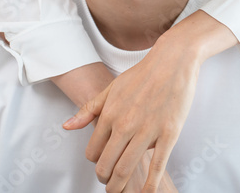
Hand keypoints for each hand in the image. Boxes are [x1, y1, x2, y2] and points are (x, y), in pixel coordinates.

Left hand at [63, 10, 237, 192]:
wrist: (172, 60)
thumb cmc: (142, 74)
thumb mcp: (110, 89)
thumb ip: (88, 110)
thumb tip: (66, 127)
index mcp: (109, 114)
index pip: (93, 152)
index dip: (96, 163)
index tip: (103, 165)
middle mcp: (125, 125)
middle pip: (106, 165)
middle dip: (106, 180)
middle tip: (110, 184)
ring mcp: (147, 130)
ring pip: (126, 170)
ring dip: (120, 187)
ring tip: (121, 192)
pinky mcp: (168, 133)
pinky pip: (157, 166)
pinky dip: (149, 185)